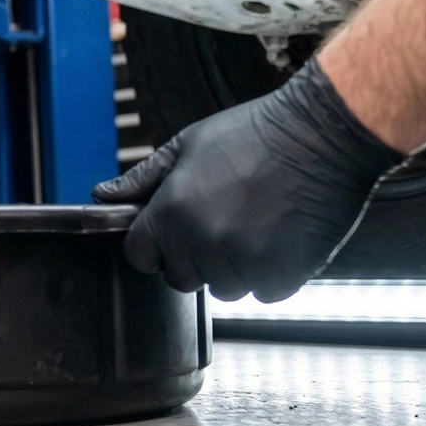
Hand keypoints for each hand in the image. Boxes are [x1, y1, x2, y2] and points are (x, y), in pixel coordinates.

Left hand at [93, 59, 403, 301]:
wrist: (323, 134)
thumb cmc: (253, 133)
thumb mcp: (186, 144)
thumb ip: (142, 179)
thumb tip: (103, 195)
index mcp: (171, 212)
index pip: (140, 256)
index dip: (153, 245)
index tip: (171, 234)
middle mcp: (203, 242)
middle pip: (181, 277)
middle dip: (194, 257)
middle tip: (221, 221)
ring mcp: (244, 262)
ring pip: (224, 288)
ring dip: (234, 266)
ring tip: (254, 224)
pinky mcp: (284, 274)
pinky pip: (264, 292)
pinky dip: (271, 273)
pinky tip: (279, 236)